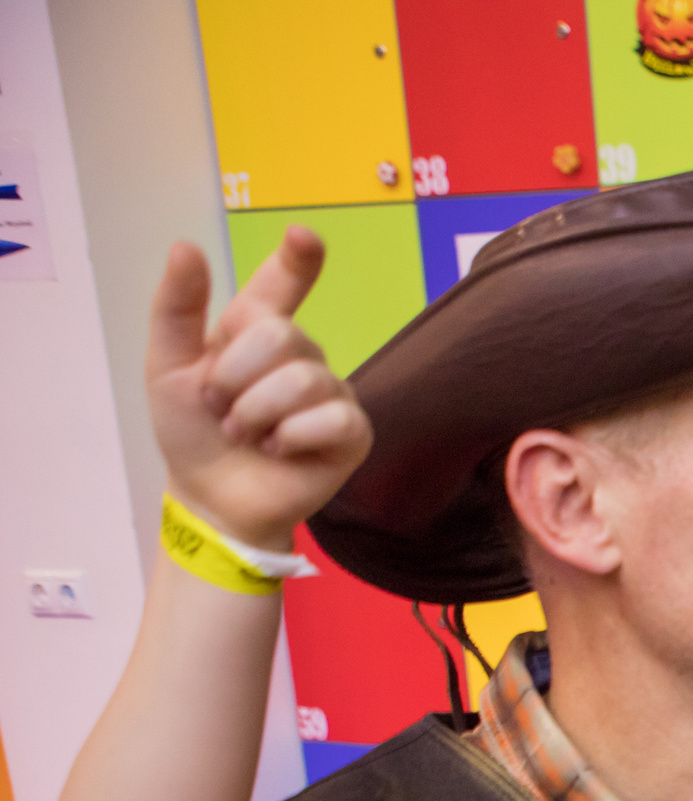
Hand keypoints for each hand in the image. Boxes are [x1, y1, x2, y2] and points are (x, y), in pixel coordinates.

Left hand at [148, 229, 370, 550]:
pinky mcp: (352, 433)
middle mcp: (300, 356)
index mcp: (255, 332)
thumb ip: (177, 308)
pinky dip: (293, 437)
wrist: (212, 498)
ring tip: (248, 436)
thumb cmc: (191, 433)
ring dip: (259, 414)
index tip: (304, 237)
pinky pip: (332, 418)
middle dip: (238, 378)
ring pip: (304, 379)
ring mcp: (332, 393)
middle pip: (283, 336)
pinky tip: (281, 451)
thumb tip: (186, 246)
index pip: (283, 284)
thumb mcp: (166, 368)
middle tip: (223, 411)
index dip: (298, 260)